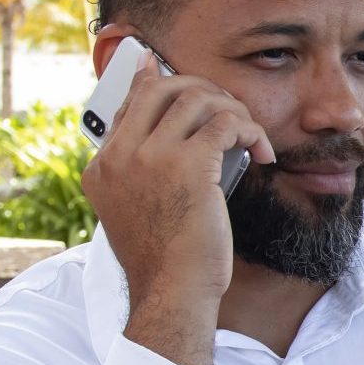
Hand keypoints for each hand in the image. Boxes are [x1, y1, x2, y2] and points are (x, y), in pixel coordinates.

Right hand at [78, 67, 276, 364]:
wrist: (171, 294)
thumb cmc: (163, 263)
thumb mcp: (137, 213)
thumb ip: (142, 174)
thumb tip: (172, 144)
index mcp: (102, 168)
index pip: (128, 104)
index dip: (154, 82)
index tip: (166, 70)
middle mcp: (120, 156)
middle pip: (161, 87)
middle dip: (201, 90)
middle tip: (228, 111)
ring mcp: (151, 157)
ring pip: (197, 99)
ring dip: (232, 110)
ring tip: (249, 136)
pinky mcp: (189, 164)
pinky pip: (227, 123)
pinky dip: (250, 131)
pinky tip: (262, 152)